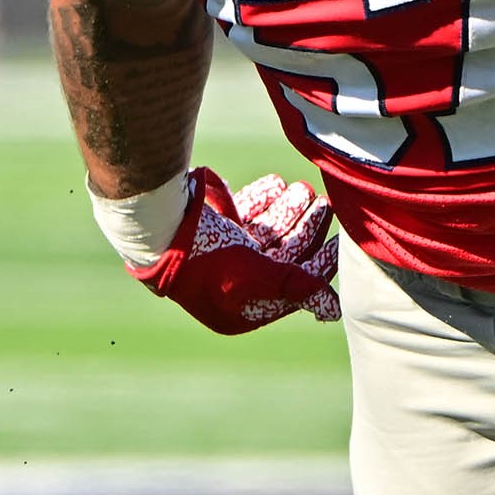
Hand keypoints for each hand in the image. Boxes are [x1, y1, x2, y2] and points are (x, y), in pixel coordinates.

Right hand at [136, 167, 340, 334]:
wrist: (154, 225)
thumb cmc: (204, 259)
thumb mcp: (254, 276)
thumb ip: (295, 286)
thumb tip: (335, 310)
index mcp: (240, 310)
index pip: (292, 288)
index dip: (319, 264)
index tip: (340, 240)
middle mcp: (232, 285)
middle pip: (281, 256)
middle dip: (304, 229)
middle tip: (324, 203)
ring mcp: (222, 255)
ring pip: (265, 233)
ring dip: (286, 211)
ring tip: (302, 188)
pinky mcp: (212, 229)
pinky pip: (244, 216)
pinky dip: (260, 200)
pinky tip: (275, 184)